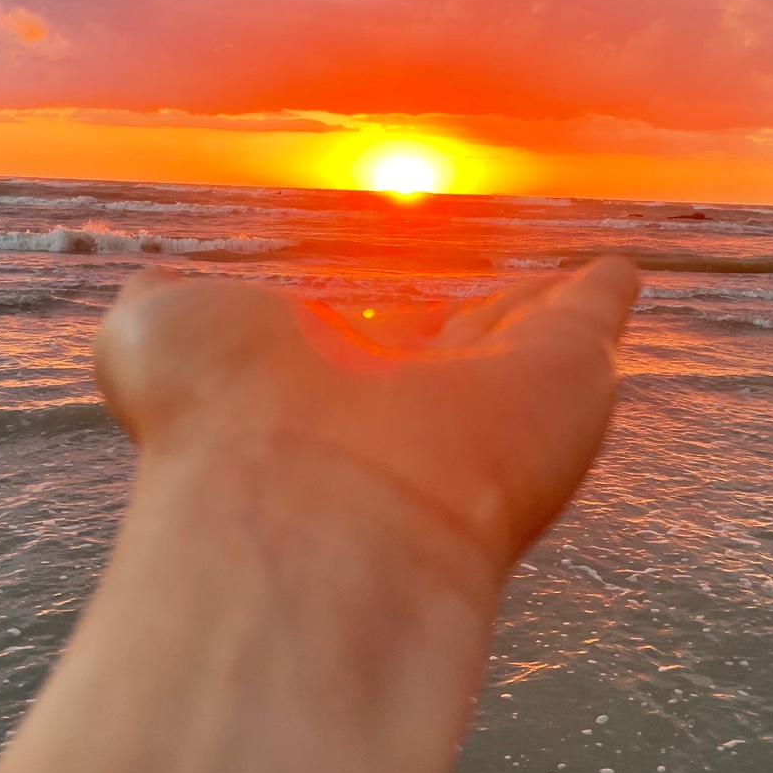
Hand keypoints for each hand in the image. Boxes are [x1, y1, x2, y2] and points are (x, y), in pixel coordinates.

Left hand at [95, 256, 637, 604]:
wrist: (306, 502)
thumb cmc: (214, 416)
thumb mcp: (151, 333)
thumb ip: (159, 302)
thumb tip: (156, 285)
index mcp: (319, 392)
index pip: (359, 350)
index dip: (377, 323)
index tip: (390, 295)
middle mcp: (403, 403)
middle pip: (455, 350)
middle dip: (477, 321)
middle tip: (504, 292)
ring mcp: (486, 397)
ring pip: (527, 340)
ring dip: (550, 307)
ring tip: (581, 278)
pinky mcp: (562, 381)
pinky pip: (590, 323)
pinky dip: (605, 296)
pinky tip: (621, 270)